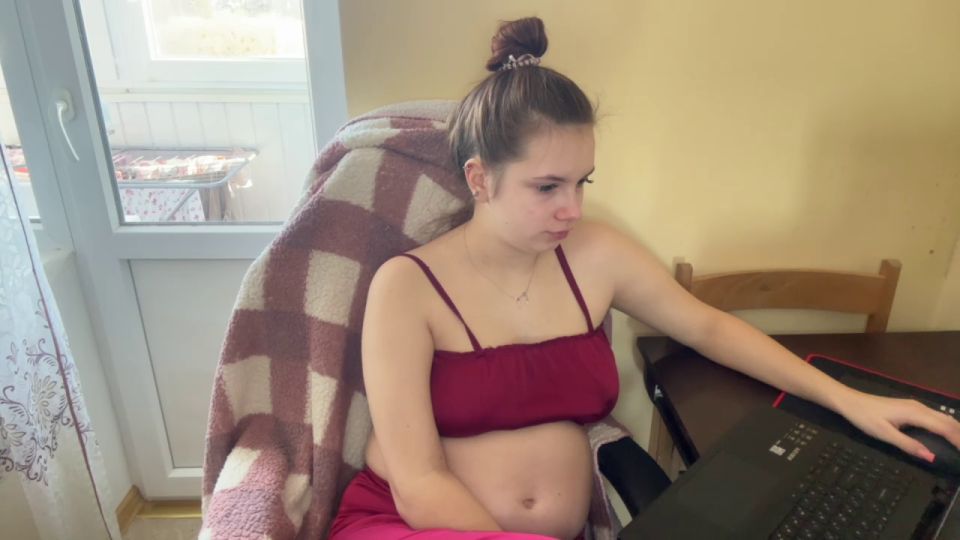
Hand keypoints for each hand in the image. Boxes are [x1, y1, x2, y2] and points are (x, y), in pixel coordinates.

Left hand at [835, 389, 959, 461]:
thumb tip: (931, 457)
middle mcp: (920, 407)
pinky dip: (946, 425)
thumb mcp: (885, 434)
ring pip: (943, 417)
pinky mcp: (911, 407)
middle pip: (948, 421)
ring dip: (955, 430)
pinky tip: (947, 433)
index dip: (958, 440)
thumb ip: (908, 445)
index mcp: (916, 413)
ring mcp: (915, 406)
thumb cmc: (865, 417)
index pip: (945, 428)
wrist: (849, 401)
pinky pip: (935, 416)